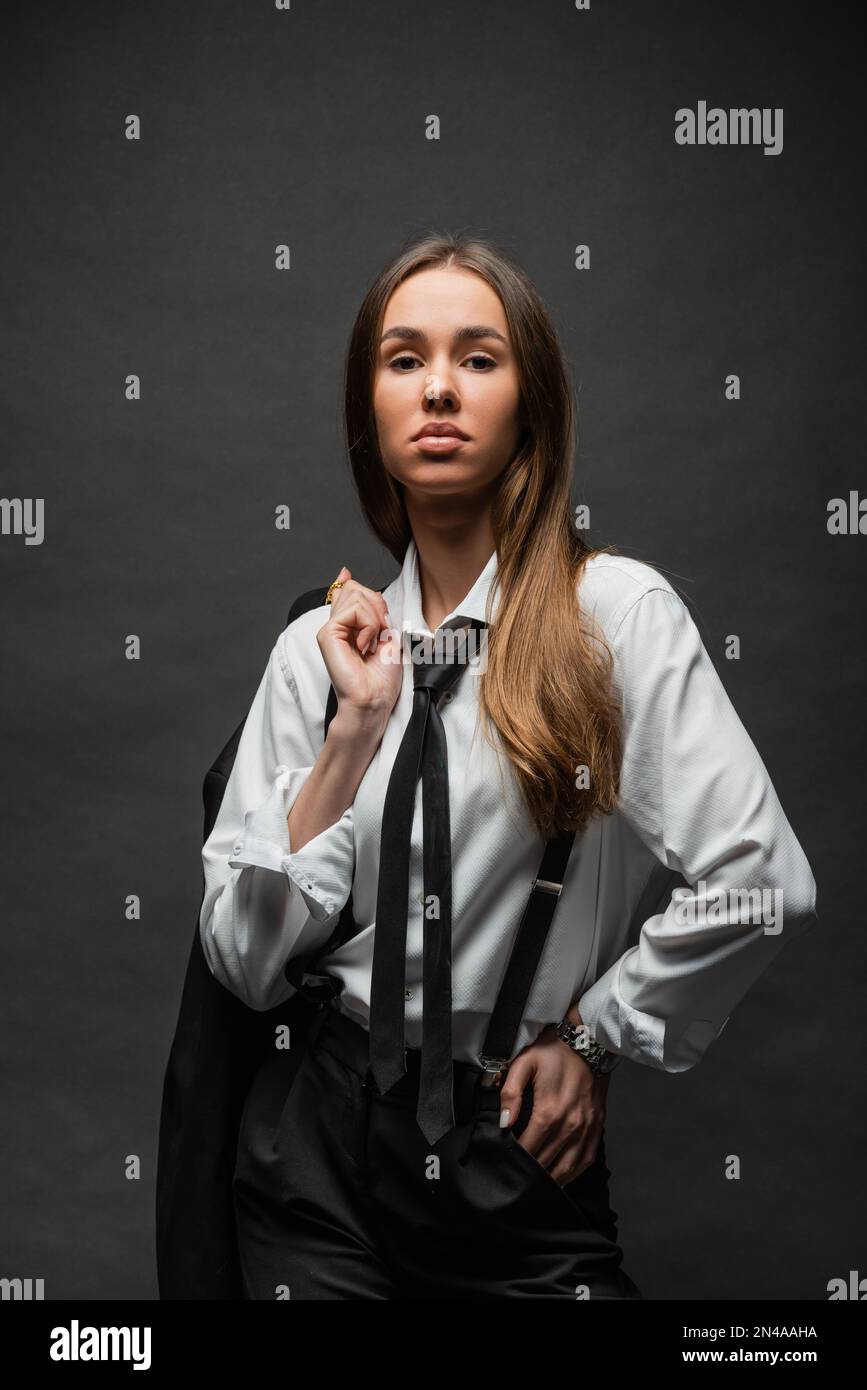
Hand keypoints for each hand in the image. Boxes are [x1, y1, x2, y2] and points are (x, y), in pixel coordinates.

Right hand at [317, 567, 402, 720]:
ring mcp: (330, 629)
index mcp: (347, 624)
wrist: (374, 699)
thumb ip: (369, 605)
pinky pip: (353, 610)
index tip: (367, 605)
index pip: (351, 590)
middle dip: (376, 607)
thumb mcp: (384, 632)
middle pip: (356, 588)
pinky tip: (364, 646)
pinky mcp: (327, 634)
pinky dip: (368, 626)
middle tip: (378, 636)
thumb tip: (346, 574)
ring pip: (356, 594)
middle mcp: (336, 624)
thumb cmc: (381, 676)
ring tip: (371, 643)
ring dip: (374, 618)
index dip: (364, 594)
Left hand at [498, 1022, 610, 1184]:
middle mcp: (570, 1125)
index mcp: (549, 1111)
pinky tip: (560, 1177)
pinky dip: (572, 1173)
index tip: (502, 1164)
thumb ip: (510, 1093)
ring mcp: (586, 1129)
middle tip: (514, 1180)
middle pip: (545, 1162)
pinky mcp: (597, 1127)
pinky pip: (585, 1160)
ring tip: (534, 1186)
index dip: (513, 1160)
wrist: (588, 1041)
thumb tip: (503, 1122)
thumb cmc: (553, 1051)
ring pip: (567, 1168)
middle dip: (528, 1173)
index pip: (528, 1149)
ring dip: (550, 1180)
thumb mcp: (525, 1062)